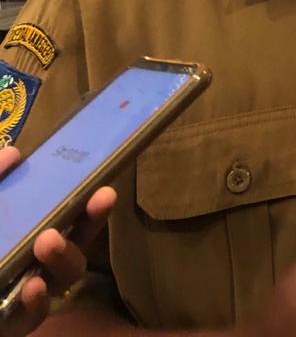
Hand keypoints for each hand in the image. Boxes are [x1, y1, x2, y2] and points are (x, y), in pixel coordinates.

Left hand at [0, 146, 116, 336]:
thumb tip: (14, 154)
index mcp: (27, 234)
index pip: (68, 218)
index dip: (89, 205)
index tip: (104, 188)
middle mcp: (32, 264)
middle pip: (76, 245)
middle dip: (90, 224)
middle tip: (95, 200)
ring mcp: (23, 296)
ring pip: (63, 280)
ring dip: (64, 257)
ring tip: (49, 241)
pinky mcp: (11, 324)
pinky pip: (31, 318)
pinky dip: (36, 302)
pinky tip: (33, 287)